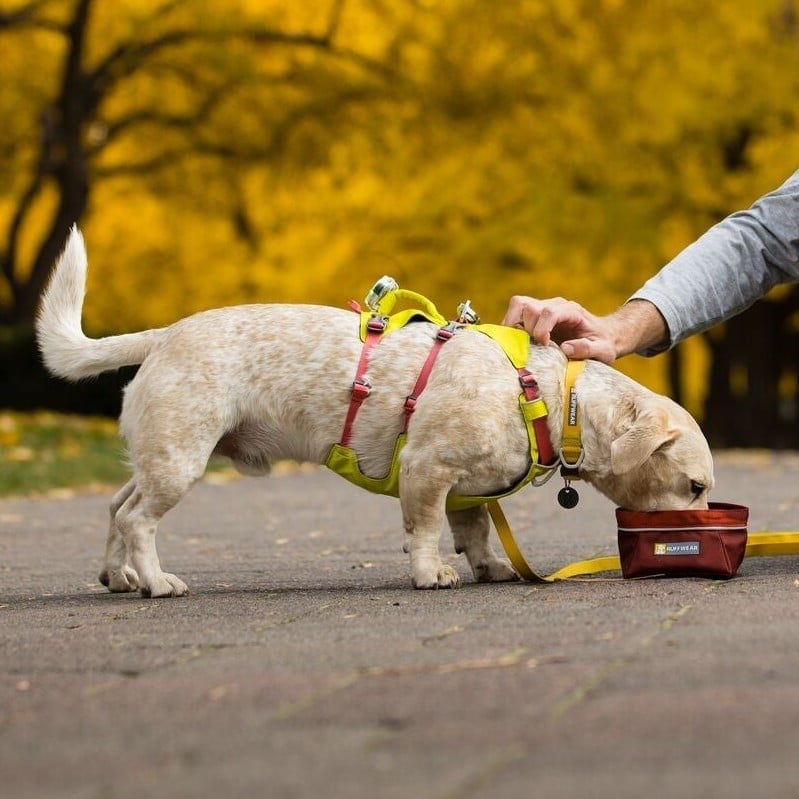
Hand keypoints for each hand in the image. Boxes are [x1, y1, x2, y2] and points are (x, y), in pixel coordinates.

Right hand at [502, 295, 618, 362]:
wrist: (603, 334)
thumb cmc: (603, 343)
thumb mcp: (603, 350)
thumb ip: (588, 349)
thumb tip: (565, 349)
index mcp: (571, 311)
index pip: (549, 312)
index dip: (541, 330)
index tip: (544, 346)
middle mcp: (555, 305)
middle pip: (529, 307)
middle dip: (526, 329)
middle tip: (532, 348)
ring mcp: (543, 307)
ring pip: (518, 305)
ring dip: (513, 325)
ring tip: (520, 344)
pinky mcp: (534, 315)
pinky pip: (515, 313)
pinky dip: (510, 327)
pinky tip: (519, 343)